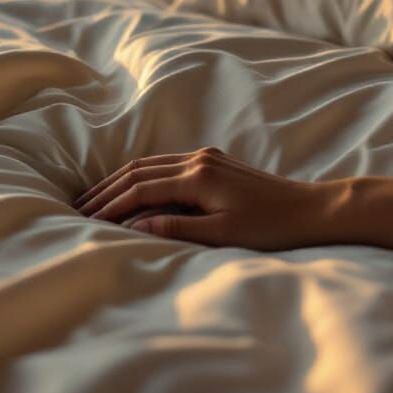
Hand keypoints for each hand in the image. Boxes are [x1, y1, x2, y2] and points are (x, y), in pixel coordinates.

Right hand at [73, 147, 332, 249]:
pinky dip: (142, 177)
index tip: (86, 220)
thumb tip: (134, 228)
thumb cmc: (273, 228)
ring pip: (150, 164)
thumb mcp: (224, 235)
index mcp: (198, 176)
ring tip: (97, 199)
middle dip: (107, 189)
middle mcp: (198, 159)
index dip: (111, 205)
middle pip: (139, 170)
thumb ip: (177, 228)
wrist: (313, 209)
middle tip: (79, 208)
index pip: (140, 188)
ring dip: (121, 181)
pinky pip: (166, 165)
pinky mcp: (214, 162)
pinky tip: (132, 190)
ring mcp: (207, 157)